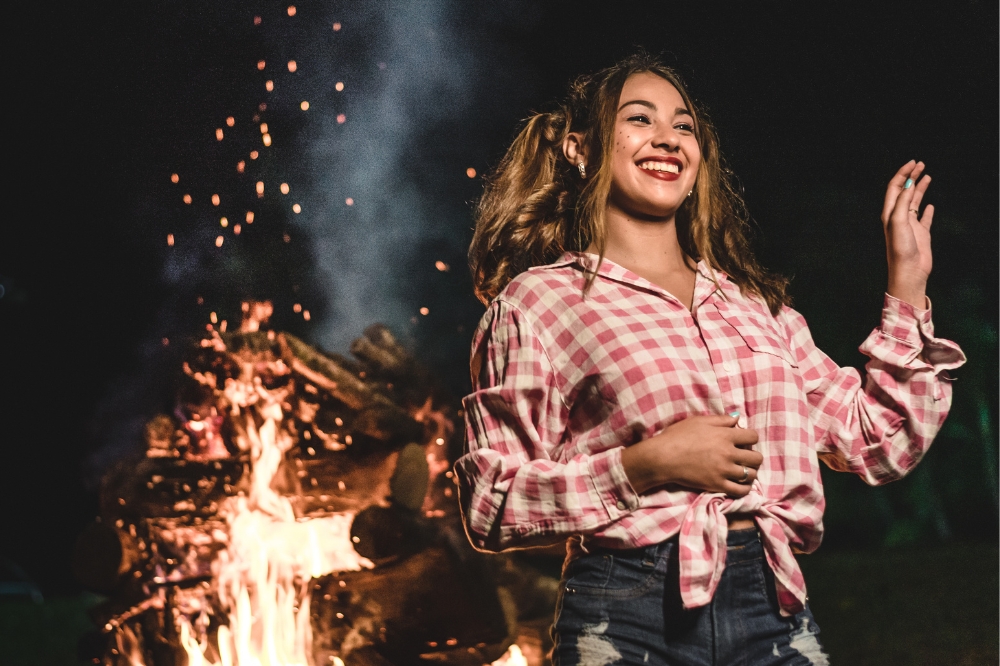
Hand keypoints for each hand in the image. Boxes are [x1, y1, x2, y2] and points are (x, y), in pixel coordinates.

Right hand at [621, 414, 761, 497]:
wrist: (663, 457)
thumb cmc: (678, 435)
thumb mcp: (699, 421)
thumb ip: (721, 420)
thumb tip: (738, 418)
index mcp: (725, 435)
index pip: (753, 437)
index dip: (751, 438)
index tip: (744, 441)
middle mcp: (729, 453)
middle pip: (756, 457)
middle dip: (754, 456)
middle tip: (745, 457)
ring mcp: (724, 470)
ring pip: (751, 475)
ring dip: (750, 472)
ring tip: (743, 471)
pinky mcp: (717, 484)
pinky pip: (741, 491)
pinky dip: (745, 488)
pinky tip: (741, 484)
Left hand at [882, 160, 933, 307]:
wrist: (909, 271)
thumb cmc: (900, 248)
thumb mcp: (898, 221)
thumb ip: (902, 202)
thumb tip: (908, 184)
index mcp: (889, 213)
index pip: (894, 188)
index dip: (902, 174)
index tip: (913, 163)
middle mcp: (898, 217)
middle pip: (904, 192)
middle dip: (911, 177)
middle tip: (921, 164)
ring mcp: (910, 225)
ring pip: (914, 202)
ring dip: (920, 188)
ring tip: (928, 176)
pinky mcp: (920, 234)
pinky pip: (923, 218)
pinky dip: (927, 210)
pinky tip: (930, 206)